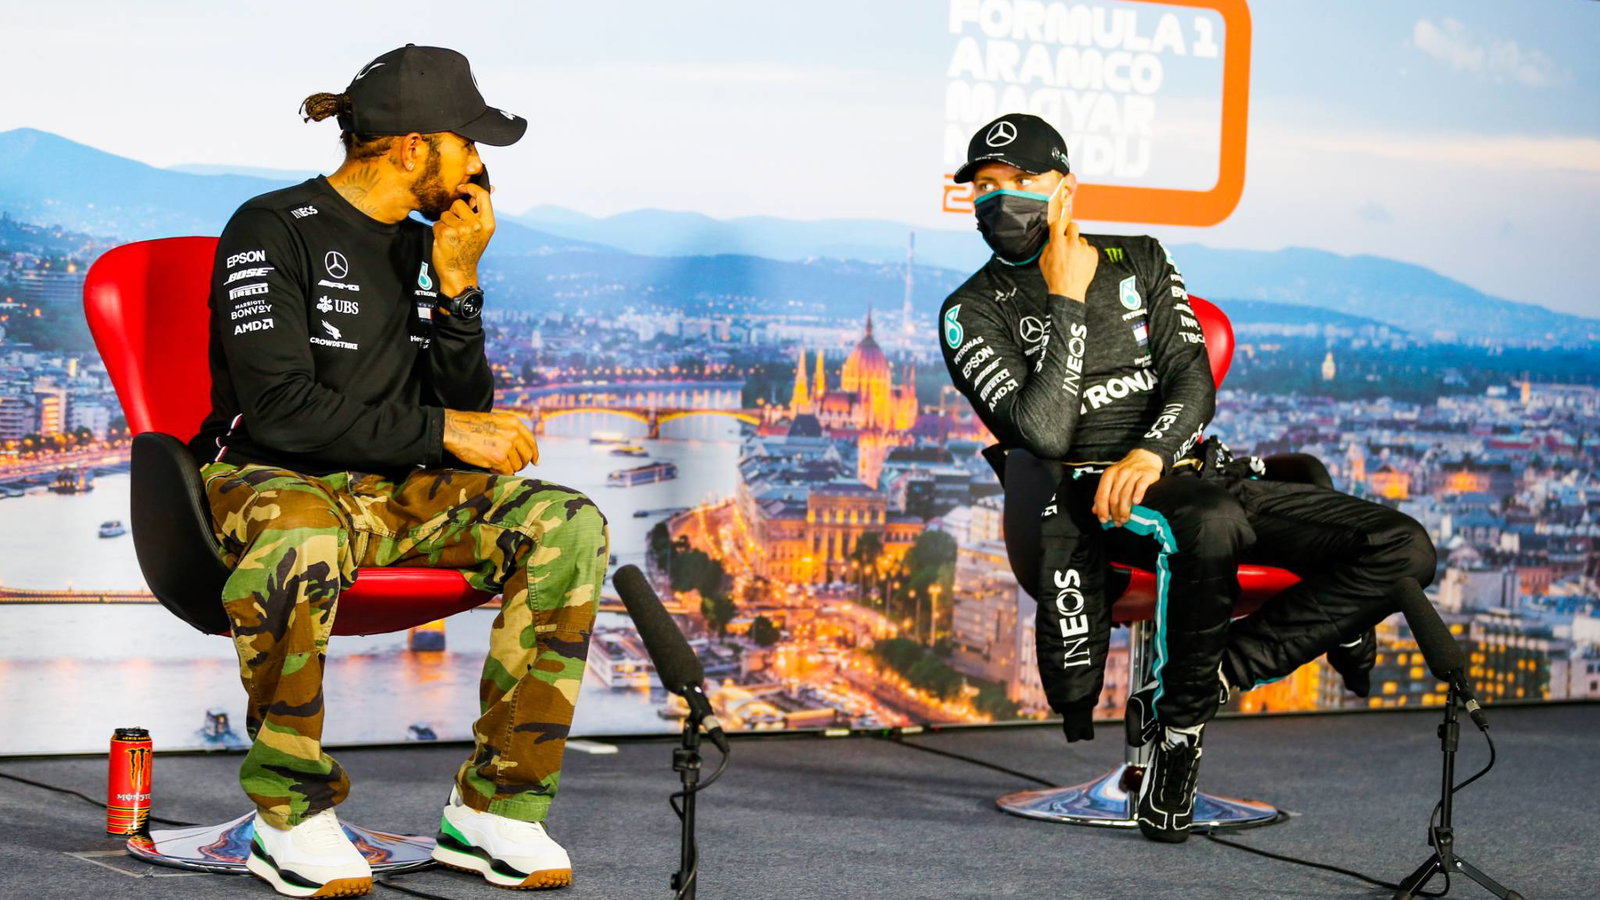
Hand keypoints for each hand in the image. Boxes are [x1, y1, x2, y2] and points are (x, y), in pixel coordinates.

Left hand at [432, 183, 494, 298]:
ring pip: (446, 213)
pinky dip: (438, 230)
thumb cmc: (470, 250)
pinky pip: (437, 223)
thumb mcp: (482, 230)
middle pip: (458, 203)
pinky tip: (445, 241)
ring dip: (445, 223)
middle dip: (453, 212)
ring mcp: (461, 230)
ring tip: (452, 236)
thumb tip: (493, 187)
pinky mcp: (446, 234)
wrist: (460, 273)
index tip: (461, 189)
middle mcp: (477, 226)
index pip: (482, 195)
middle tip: (458, 228)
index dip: (470, 187)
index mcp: (488, 223)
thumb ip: (483, 209)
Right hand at [442, 409, 537, 474]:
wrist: (454, 429)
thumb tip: (520, 448)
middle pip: (527, 455)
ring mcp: (507, 447)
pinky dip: (501, 472)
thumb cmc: (471, 425)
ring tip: (497, 463)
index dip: (534, 453)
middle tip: (514, 466)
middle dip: (521, 463)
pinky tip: (492, 467)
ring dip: (509, 467)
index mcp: (514, 423)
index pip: (531, 441)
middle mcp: (514, 434)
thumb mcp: (496, 421)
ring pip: (517, 465)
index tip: (535, 461)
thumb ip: (510, 431)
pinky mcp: (499, 459)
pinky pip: (507, 471)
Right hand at [1038, 179, 1096, 300]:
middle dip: (1070, 230)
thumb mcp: (1042, 261)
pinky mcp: (1092, 255)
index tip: (1058, 227)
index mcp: (1057, 242)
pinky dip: (1086, 254)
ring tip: (1074, 258)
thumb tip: (1051, 240)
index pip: (1058, 223)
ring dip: (1078, 245)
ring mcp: (1083, 248)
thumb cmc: (1054, 278)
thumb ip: (1047, 247)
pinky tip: (1080, 262)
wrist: (1068, 292)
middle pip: (1074, 225)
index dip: (1057, 225)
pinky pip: (1089, 249)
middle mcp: (1071, 242)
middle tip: (1068, 238)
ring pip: (1081, 239)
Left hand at [1093, 449, 1163, 525]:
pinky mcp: (1146, 475)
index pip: (1102, 494)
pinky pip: (1140, 486)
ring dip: (1125, 510)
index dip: (1102, 509)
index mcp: (1109, 475)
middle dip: (1114, 513)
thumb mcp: (1112, 479)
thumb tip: (1095, 510)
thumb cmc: (1127, 471)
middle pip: (1114, 497)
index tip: (1104, 520)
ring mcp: (1133, 473)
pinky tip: (1136, 503)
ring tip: (1125, 519)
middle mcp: (1120, 473)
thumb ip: (1103, 494)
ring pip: (1126, 495)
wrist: (1145, 457)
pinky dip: (1137, 495)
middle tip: (1117, 523)